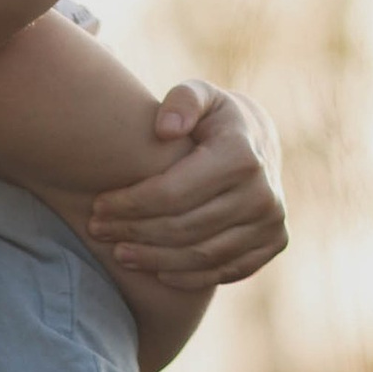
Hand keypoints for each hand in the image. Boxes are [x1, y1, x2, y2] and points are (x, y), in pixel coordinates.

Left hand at [85, 83, 288, 286]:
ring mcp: (272, 222)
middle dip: (134, 233)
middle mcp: (263, 192)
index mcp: (241, 155)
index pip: (172, 193)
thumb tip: (166, 128)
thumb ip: (182, 100)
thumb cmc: (214, 119)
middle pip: (183, 228)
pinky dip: (187, 276)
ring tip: (120, 253)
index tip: (98, 206)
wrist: (259, 141)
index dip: (129, 205)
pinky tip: (156, 271)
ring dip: (154, 260)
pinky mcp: (275, 243)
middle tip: (99, 231)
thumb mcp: (200, 95)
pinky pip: (225, 271)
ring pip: (201, 256)